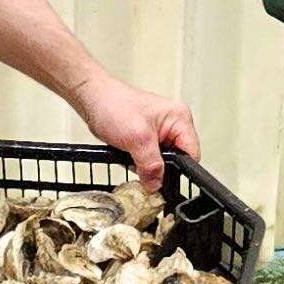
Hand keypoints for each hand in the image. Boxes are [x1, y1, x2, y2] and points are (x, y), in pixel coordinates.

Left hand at [74, 71, 203, 190]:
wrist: (92, 98)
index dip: (179, 170)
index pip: (192, 153)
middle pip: (178, 160)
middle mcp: (174, 124)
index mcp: (180, 118)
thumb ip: (151, 165)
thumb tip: (157, 184)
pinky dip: (140, 163)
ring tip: (132, 157)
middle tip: (143, 169)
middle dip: (160, 169)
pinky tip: (128, 156)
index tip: (163, 179)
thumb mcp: (137, 139)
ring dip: (148, 166)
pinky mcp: (147, 138)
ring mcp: (160, 131)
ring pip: (162, 162)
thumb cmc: (114, 106)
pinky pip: (150, 159)